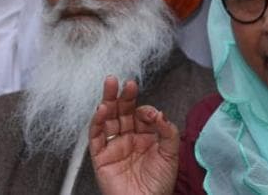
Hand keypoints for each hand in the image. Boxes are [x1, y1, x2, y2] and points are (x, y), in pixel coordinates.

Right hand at [89, 76, 178, 194]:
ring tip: (110, 85)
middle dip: (123, 95)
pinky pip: (96, 136)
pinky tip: (102, 109)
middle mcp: (129, 138)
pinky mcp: (101, 156)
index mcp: (146, 136)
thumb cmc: (159, 184)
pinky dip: (97, 121)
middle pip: (123, 111)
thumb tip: (158, 113)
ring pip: (108, 118)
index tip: (151, 114)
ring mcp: (115, 145)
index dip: (145, 110)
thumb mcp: (171, 153)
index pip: (142, 114)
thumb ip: (167, 131)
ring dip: (108, 101)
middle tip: (124, 82)